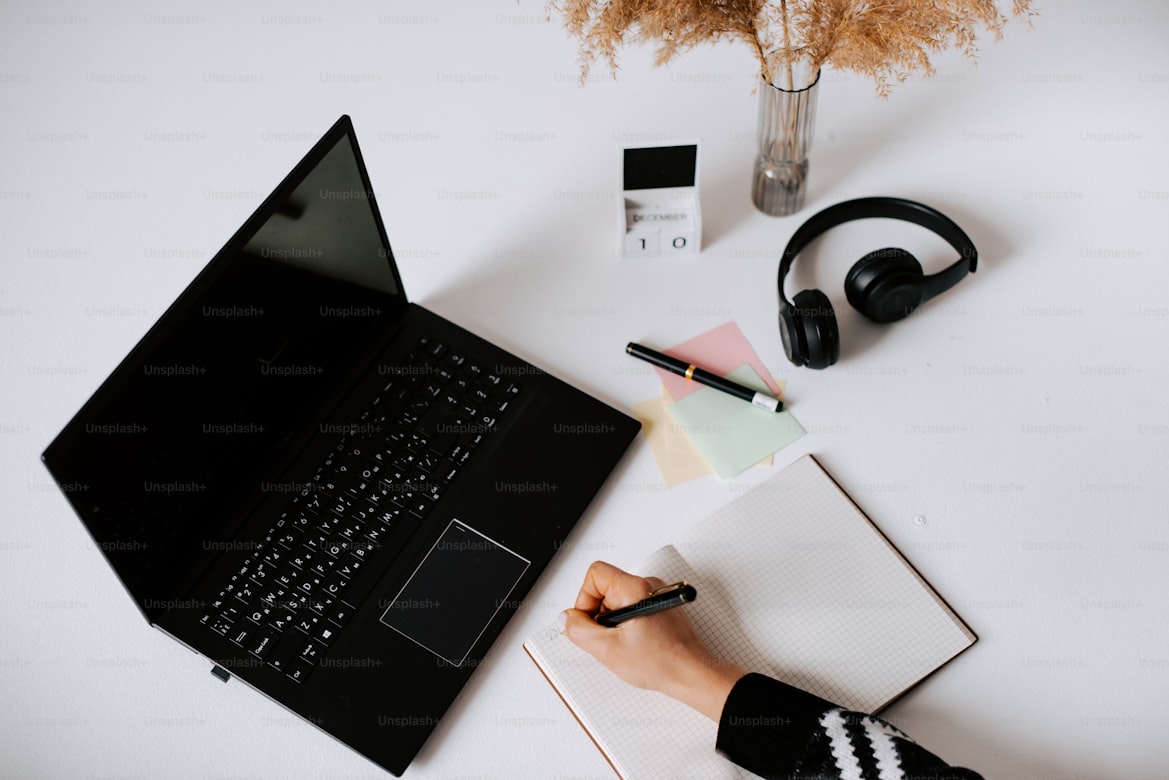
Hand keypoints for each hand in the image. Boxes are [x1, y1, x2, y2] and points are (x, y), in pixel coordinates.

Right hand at [560, 560, 745, 720]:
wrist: (692, 674)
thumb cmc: (662, 662)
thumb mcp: (608, 650)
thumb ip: (580, 631)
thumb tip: (567, 618)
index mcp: (635, 589)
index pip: (595, 574)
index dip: (585, 597)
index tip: (590, 621)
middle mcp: (648, 586)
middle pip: (605, 587)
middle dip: (599, 614)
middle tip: (608, 638)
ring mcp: (655, 596)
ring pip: (617, 600)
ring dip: (613, 623)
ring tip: (625, 644)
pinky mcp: (659, 607)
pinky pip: (630, 608)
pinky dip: (625, 626)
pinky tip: (634, 645)